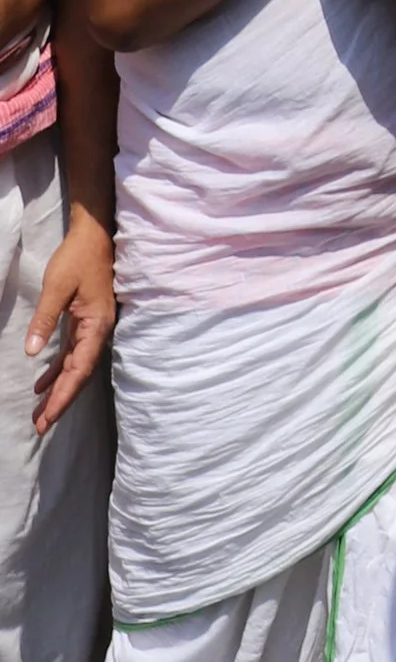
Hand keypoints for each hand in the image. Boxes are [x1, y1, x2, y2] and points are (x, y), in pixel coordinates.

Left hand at [29, 205, 112, 431]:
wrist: (94, 234)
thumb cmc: (77, 258)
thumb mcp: (57, 288)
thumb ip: (45, 321)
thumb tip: (31, 353)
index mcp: (96, 325)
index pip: (79, 369)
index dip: (63, 395)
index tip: (48, 418)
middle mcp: (98, 331)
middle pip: (79, 374)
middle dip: (60, 401)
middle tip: (41, 427)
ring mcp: (92, 327)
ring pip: (75, 366)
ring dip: (58, 389)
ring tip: (40, 413)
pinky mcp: (85, 321)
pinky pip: (72, 353)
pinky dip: (57, 370)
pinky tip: (42, 383)